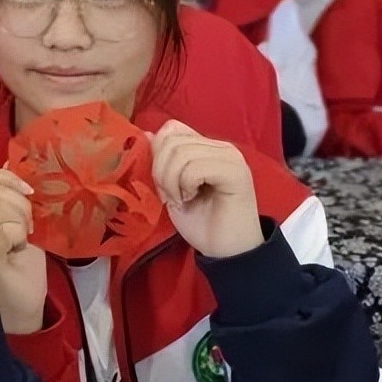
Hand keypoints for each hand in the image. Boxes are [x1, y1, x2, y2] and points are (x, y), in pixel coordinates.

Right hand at [0, 169, 46, 333]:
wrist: (18, 306)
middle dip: (19, 201)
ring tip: (24, 235)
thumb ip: (5, 192)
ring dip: (22, 218)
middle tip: (27, 222)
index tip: (26, 191)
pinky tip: (19, 247)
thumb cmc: (15, 264)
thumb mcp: (11, 220)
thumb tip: (9, 159)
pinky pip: (6, 229)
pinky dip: (20, 235)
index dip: (6, 177)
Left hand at [150, 120, 262, 258]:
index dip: (157, 155)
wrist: (226, 252)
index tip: (162, 184)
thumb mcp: (172, 189)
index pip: (172, 129)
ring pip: (180, 153)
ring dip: (171, 181)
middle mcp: (220, 146)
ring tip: (181, 200)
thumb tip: (146, 133)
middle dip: (161, 171)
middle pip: (171, 140)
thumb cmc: (201, 223)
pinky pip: (194, 167)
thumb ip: (163, 162)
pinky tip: (191, 199)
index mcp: (206, 147)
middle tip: (171, 196)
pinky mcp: (235, 172)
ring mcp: (229, 157)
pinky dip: (184, 185)